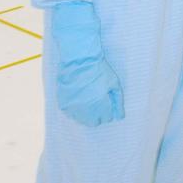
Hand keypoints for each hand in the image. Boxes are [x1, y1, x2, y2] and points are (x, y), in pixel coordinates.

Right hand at [51, 1, 123, 127]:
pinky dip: (75, 109)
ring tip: (88, 97)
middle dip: (98, 114)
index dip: (108, 108)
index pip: (106, 117)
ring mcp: (73, 109)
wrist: (78, 59)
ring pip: (82, 120)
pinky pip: (71, 114)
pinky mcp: (63, 105)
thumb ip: (118, 101)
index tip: (106, 99)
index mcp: (100, 105)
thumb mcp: (113, 82)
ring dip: (86, 113)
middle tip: (97, 100)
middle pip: (94, 122)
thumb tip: (120, 116)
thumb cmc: (99, 69)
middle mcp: (86, 110)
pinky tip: (78, 97)